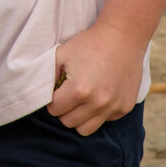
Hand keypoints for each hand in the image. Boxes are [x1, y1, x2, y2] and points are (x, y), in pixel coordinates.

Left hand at [48, 21, 145, 135]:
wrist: (122, 37)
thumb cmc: (89, 44)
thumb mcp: (62, 54)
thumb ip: (48, 76)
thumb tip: (41, 95)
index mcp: (79, 90)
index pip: (54, 110)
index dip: (53, 99)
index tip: (59, 89)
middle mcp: (97, 103)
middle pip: (68, 122)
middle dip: (65, 109)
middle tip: (69, 94)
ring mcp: (113, 107)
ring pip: (85, 129)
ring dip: (80, 117)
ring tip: (82, 99)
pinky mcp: (124, 108)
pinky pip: (104, 121)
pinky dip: (99, 112)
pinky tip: (100, 94)